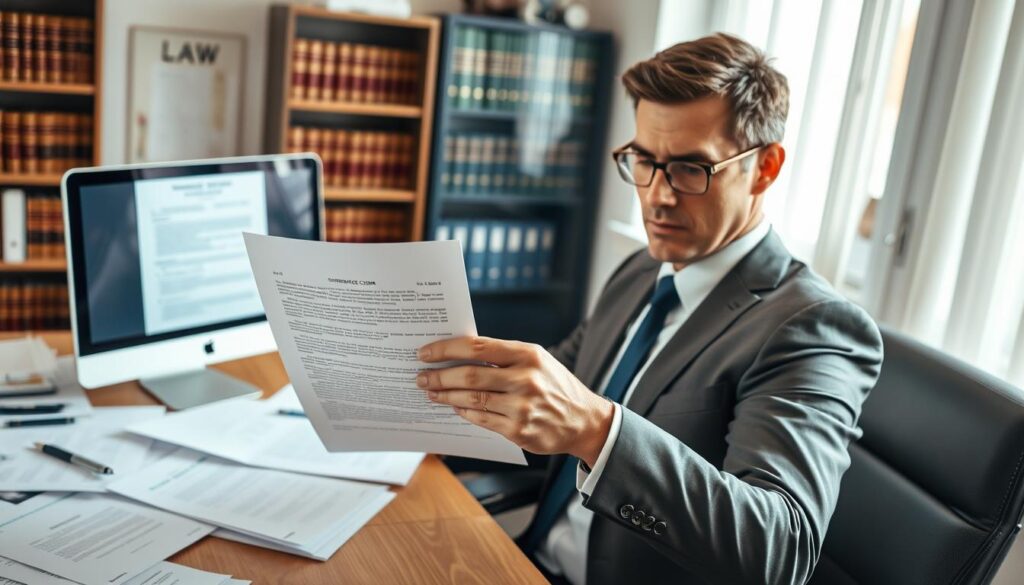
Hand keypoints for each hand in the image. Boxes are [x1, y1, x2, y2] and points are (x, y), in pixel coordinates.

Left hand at [417, 336, 613, 466]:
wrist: (584, 420)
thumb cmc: (554, 385)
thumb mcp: (536, 360)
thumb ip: (503, 356)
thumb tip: (459, 354)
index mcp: (528, 354)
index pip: (477, 347)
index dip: (446, 349)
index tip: (425, 352)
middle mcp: (526, 379)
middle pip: (469, 375)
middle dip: (439, 376)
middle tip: (420, 376)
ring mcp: (522, 407)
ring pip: (471, 400)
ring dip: (445, 396)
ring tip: (430, 392)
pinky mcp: (519, 431)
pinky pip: (481, 420)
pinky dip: (463, 412)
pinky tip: (454, 407)